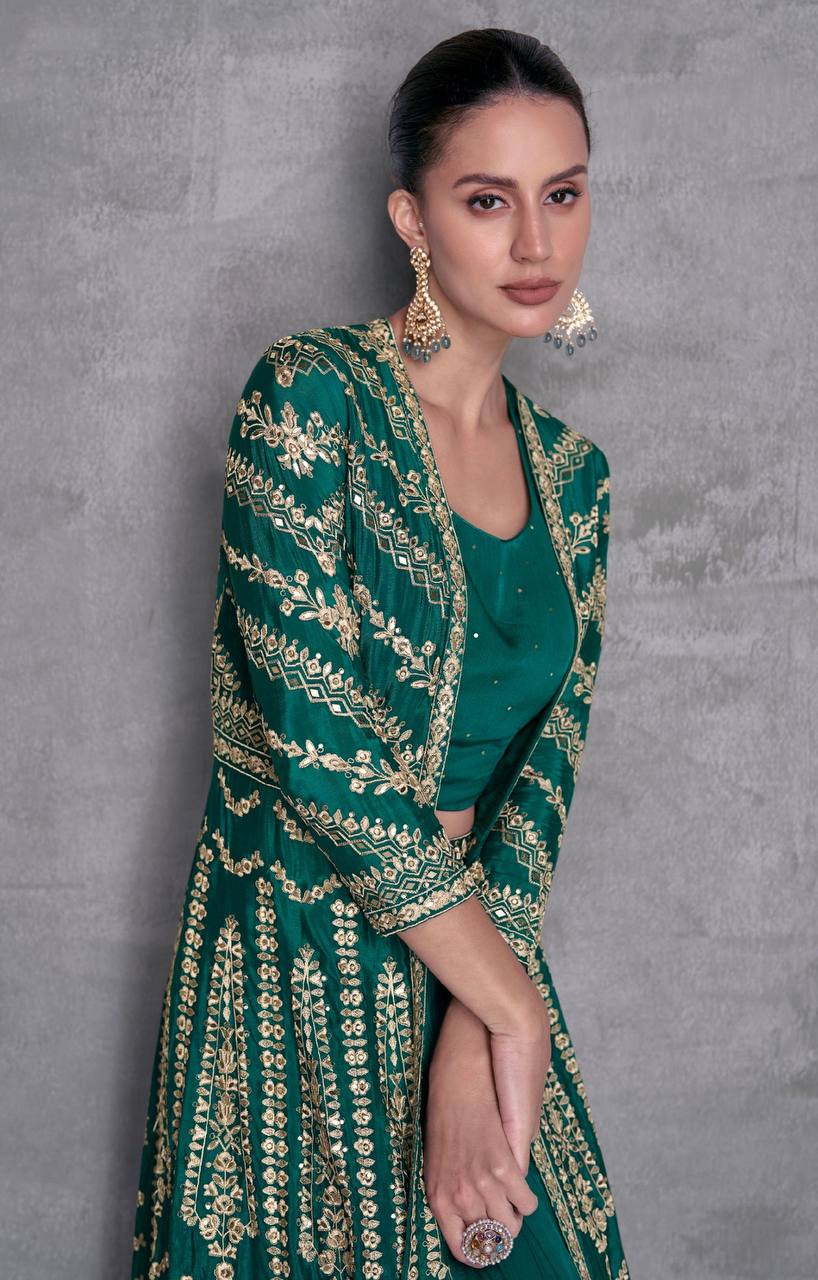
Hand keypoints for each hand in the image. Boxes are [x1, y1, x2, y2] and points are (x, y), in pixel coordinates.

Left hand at [422, 997, 539, 1266]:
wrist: (465, 1056)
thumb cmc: (450, 1093)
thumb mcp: (441, 1142)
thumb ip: (456, 1175)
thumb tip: (476, 1199)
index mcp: (437, 1187)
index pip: (457, 1242)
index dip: (474, 1250)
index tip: (484, 1247)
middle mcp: (456, 1189)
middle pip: (486, 1238)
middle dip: (498, 1235)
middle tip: (504, 1225)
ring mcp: (479, 1177)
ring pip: (507, 1224)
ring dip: (515, 1220)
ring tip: (516, 1211)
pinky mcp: (502, 1160)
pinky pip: (524, 1198)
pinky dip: (527, 1199)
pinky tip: (525, 1191)